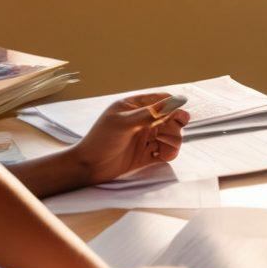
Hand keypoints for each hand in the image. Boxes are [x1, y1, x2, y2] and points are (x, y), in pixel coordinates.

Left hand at [71, 94, 189, 186]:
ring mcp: (146, 137)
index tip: (179, 114)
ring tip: (162, 147)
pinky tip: (161, 156)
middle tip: (166, 133)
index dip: (174, 105)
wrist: (87, 168)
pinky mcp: (147, 154)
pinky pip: (166, 151)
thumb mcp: (124, 123)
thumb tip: (175, 101)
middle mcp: (144, 120)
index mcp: (136, 106)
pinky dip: (169, 152)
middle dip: (175, 125)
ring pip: (171, 134)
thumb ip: (149, 113)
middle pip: (171, 117)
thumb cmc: (101, 140)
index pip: (162, 99)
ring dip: (173, 140)